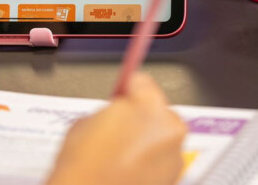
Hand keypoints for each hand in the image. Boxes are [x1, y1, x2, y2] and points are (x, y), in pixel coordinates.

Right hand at [47, 73, 186, 184]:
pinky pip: (162, 160)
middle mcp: (169, 129)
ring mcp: (174, 156)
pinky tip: (126, 168)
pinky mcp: (173, 178)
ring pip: (162, 137)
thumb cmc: (83, 167)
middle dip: (140, 116)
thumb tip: (115, 113)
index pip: (142, 82)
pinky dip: (149, 161)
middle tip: (117, 128)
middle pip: (157, 110)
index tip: (122, 93)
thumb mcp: (85, 123)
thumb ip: (108, 112)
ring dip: (146, 140)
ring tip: (119, 153)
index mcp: (148, 107)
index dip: (128, 88)